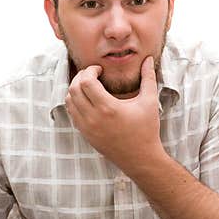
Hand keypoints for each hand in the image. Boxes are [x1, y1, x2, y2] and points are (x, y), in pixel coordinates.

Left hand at [65, 56, 164, 170]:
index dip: (90, 71)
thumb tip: (148, 59)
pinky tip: (89, 100)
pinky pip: (72, 114)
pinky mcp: (85, 135)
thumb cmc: (146, 130)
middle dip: (80, 77)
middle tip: (92, 75)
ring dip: (75, 90)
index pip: (85, 82)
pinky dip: (75, 103)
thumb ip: (148, 78)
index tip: (99, 70)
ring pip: (69, 102)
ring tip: (89, 86)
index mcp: (108, 108)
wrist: (140, 158)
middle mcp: (93, 118)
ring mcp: (87, 128)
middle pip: (73, 89)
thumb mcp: (150, 101)